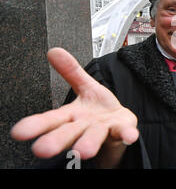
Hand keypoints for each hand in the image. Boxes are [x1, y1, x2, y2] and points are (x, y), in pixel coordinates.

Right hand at [10, 48, 138, 164]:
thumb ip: (71, 71)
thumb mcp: (85, 87)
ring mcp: (103, 131)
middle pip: (68, 133)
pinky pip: (123, 133)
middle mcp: (84, 127)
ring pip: (94, 137)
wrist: (120, 125)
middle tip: (43, 149)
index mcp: (72, 116)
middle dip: (57, 140)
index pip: (51, 120)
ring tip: (84, 150)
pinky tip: (129, 136)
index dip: (35, 125)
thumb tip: (53, 50)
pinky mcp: (120, 131)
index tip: (19, 132)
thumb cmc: (98, 109)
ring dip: (89, 142)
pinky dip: (126, 135)